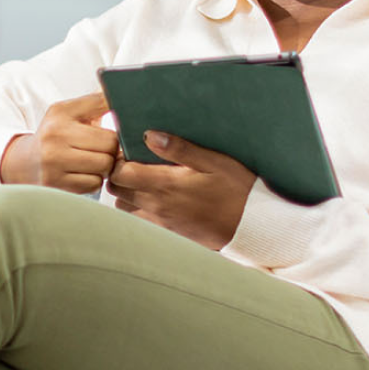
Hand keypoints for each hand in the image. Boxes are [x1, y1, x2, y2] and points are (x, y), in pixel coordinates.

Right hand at [0, 92, 118, 193]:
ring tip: (92, 161)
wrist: (23, 163)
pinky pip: (94, 183)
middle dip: (112, 148)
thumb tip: (122, 91)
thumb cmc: (55, 136)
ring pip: (105, 166)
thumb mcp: (69, 112)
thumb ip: (96, 101)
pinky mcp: (55, 183)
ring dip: (104, 166)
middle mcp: (54, 135)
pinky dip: (93, 181)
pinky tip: (83, 174)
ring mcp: (53, 161)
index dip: (118, 118)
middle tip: (102, 149)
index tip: (119, 124)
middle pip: (110, 144)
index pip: (105, 107)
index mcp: (61, 112)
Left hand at [108, 130, 255, 249]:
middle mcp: (157, 206)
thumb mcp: (213, 162)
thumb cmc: (237, 190)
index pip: (120, 173)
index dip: (118, 160)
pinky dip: (136, 209)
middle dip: (118, 175)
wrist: (252, 228)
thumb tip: (149, 135)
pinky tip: (154, 199)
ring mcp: (160, 222)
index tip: (128, 151)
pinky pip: (138, 221)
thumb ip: (179, 149)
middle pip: (116, 190)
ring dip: (126, 193)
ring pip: (123, 207)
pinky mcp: (167, 233)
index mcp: (165, 185)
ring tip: (143, 181)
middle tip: (132, 163)